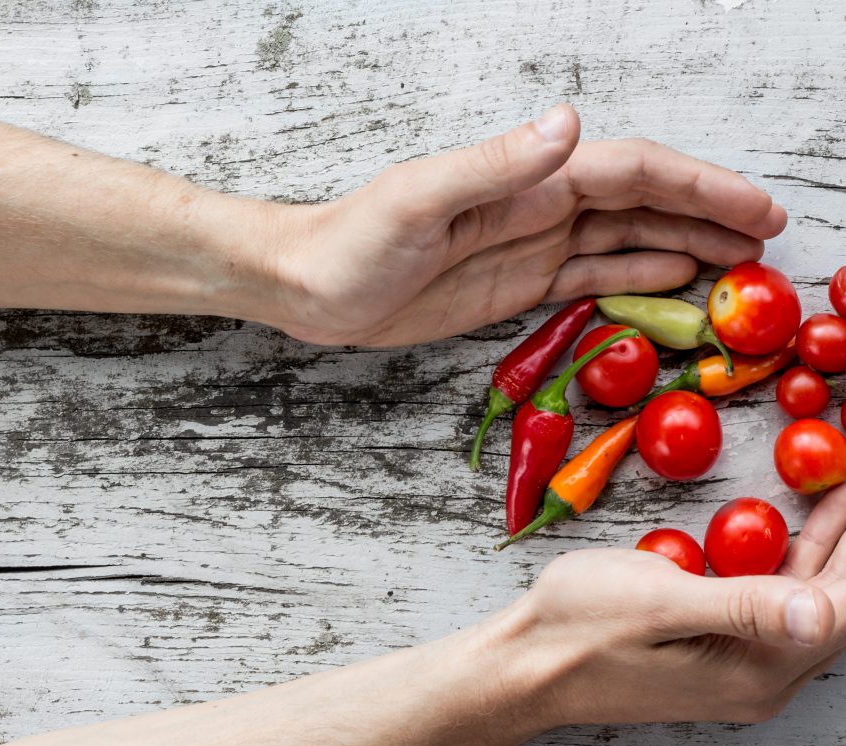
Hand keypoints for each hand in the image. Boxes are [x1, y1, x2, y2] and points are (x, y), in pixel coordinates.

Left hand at [263, 104, 786, 345]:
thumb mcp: (417, 199)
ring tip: (737, 265)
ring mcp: (530, 247)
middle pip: (643, 205)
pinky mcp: (515, 286)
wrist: (312, 286)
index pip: (631, 174)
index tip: (753, 210)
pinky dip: (635, 278)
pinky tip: (670, 280)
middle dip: (707, 216)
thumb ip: (494, 165)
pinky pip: (589, 278)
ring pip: (625, 241)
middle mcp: (538, 208)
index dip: (698, 187)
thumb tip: (569, 125)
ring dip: (683, 247)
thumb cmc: (351, 242)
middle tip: (767, 242)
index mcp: (525, 180)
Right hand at [504, 486, 845, 727]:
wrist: (525, 664)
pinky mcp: (716, 659)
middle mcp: (757, 682)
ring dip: (826, 554)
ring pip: (806, 609)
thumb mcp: (654, 604)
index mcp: (751, 672)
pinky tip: (793, 536)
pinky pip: (772, 612)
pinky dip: (791, 568)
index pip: (838, 608)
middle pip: (832, 611)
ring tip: (838, 499)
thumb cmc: (576, 628)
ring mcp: (737, 674)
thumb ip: (740, 607)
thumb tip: (821, 614)